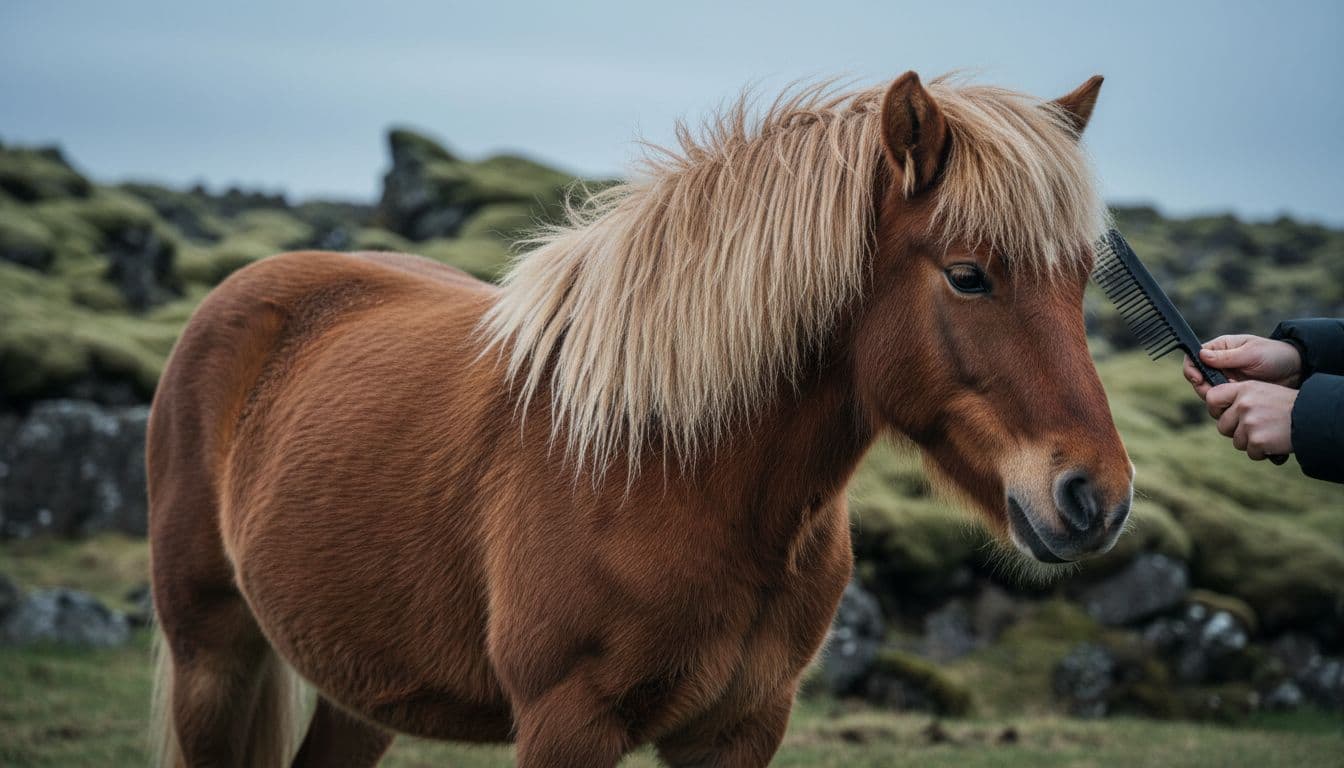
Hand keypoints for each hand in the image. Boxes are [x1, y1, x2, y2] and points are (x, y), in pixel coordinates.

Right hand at [1183, 334, 1301, 399]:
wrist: (1296, 371)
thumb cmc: (1276, 355)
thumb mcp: (1252, 353)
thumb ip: (1226, 357)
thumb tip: (1201, 355)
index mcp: (1221, 348)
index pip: (1195, 357)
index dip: (1192, 369)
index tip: (1198, 379)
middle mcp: (1220, 364)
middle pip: (1198, 378)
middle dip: (1203, 387)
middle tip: (1215, 393)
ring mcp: (1226, 379)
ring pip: (1209, 392)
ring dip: (1216, 397)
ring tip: (1232, 395)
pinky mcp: (1234, 393)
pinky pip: (1222, 401)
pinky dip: (1226, 403)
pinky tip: (1237, 401)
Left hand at [1204, 381, 1295, 459]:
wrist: (1312, 417)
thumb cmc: (1285, 406)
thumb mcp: (1261, 391)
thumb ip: (1240, 399)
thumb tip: (1217, 412)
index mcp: (1243, 389)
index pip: (1212, 398)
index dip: (1216, 410)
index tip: (1225, 415)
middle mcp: (1244, 404)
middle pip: (1222, 426)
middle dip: (1237, 431)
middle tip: (1257, 427)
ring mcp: (1250, 422)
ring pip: (1236, 442)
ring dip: (1251, 442)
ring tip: (1269, 432)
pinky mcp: (1257, 440)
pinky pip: (1251, 453)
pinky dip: (1262, 452)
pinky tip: (1274, 442)